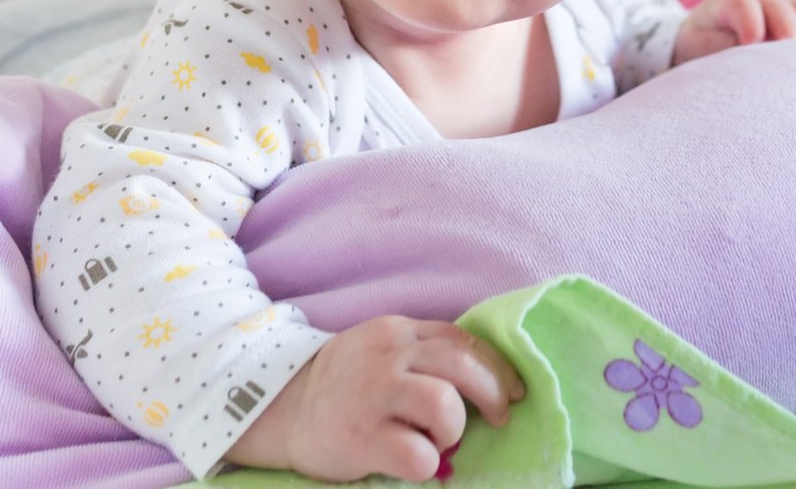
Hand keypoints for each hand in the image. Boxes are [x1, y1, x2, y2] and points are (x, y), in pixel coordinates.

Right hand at [225, 316, 523, 481]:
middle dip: (493, 393)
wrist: (281, 410)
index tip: (514, 389)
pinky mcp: (363, 438)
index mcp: (398, 332)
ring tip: (440, 440)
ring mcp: (374, 395)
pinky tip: (415, 462)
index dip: (498, 366)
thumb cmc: (343, 386)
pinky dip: (428, 463)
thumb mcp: (380, 351)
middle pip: (463, 366)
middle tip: (499, 416)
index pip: (463, 339)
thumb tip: (482, 376)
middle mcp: (389, 356)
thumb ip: (421, 353)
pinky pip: (419, 454)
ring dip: (454, 428)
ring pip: (444, 404)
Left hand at [673, 0, 795, 64]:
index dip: (750, 20)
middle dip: (785, 24)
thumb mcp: (698, 51)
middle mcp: (758, 7)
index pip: (742, 3)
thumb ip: (719, 47)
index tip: (750, 42)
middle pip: (779, 5)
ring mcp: (782, 16)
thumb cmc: (700, 54)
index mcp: (725, 8)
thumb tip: (753, 46)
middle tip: (785, 48)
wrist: (703, 55)